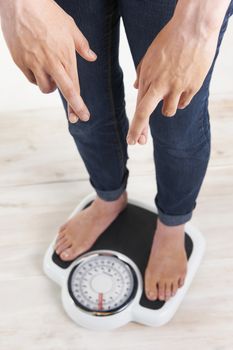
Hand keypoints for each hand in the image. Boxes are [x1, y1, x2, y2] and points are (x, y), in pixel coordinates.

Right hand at [0, 0, 96, 122]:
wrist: (20, 1)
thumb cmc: (47, 11)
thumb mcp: (70, 27)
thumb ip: (82, 45)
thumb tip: (93, 58)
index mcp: (66, 55)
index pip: (75, 86)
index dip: (79, 104)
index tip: (84, 116)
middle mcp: (51, 62)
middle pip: (65, 91)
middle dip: (73, 107)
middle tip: (75, 119)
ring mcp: (34, 62)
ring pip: (45, 88)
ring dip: (50, 87)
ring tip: (52, 77)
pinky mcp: (20, 61)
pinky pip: (31, 78)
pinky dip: (36, 78)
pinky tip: (38, 68)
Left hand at [126, 14, 219, 144]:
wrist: (193, 28)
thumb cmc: (169, 40)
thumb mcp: (150, 56)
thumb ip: (142, 74)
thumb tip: (137, 88)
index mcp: (148, 78)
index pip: (139, 109)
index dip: (135, 127)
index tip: (132, 140)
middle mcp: (160, 85)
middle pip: (146, 113)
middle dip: (140, 131)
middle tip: (138, 143)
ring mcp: (177, 87)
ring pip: (170, 111)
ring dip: (168, 107)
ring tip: (172, 90)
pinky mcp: (192, 86)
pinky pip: (184, 102)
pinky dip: (182, 98)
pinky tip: (183, 85)